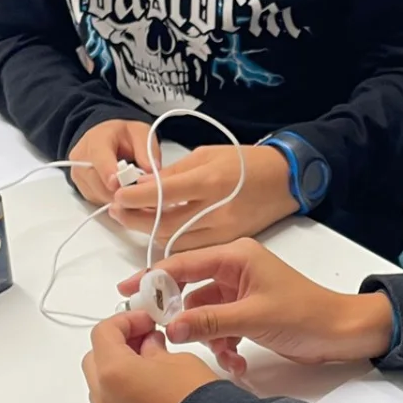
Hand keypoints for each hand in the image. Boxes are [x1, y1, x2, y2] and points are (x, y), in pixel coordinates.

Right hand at [68, 119, 161, 205]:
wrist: (107, 138)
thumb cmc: (124, 136)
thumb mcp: (140, 133)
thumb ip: (146, 150)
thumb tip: (152, 172)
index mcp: (96, 141)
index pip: (99, 159)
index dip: (109, 173)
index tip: (120, 184)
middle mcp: (81, 159)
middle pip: (98, 183)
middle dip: (120, 190)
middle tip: (140, 191)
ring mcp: (78, 175)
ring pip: (99, 195)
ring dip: (118, 198)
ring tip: (133, 189)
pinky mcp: (81, 188)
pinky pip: (98, 200)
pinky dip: (112, 200)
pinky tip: (123, 192)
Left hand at [83, 311, 217, 402]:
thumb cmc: (194, 400)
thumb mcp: (178, 360)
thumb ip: (154, 349)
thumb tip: (148, 347)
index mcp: (113, 371)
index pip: (104, 333)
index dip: (125, 321)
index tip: (146, 321)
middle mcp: (104, 396)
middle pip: (96, 358)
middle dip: (117, 344)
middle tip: (145, 338)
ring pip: (102, 383)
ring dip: (118, 367)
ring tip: (150, 363)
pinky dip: (124, 389)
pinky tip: (151, 386)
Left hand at [109, 145, 296, 248]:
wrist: (285, 180)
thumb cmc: (246, 161)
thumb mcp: (207, 155)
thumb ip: (174, 173)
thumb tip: (143, 185)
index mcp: (210, 181)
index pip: (163, 193)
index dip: (135, 197)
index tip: (117, 196)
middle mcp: (216, 211)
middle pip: (164, 225)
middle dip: (135, 219)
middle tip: (117, 210)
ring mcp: (223, 231)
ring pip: (175, 240)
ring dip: (149, 231)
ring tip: (133, 218)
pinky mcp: (228, 242)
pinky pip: (192, 246)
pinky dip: (172, 238)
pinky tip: (160, 227)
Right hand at [117, 239, 394, 376]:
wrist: (341, 332)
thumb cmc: (304, 315)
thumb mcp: (253, 318)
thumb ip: (209, 321)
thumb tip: (171, 327)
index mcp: (236, 257)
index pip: (183, 263)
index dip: (152, 277)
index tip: (126, 292)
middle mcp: (235, 269)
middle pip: (190, 290)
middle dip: (182, 318)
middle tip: (168, 339)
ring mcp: (241, 292)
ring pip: (204, 314)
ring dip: (208, 338)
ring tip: (224, 356)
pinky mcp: (248, 313)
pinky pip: (220, 327)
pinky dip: (223, 344)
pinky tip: (237, 362)